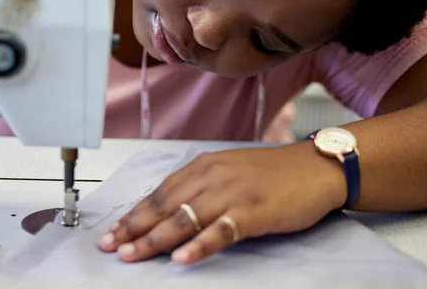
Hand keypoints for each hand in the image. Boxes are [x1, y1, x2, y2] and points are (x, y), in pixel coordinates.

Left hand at [97, 142, 346, 264]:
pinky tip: (181, 258)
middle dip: (134, 228)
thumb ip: (200, 187)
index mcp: (203, 166)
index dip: (135, 214)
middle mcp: (211, 177)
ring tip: (133, 255)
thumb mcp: (229, 171)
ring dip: (155, 239)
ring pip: (185, 219)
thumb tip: (171, 210)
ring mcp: (232, 194)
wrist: (315, 167)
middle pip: (165, 206)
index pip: (160, 193)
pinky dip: (199, 246)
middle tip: (111, 247)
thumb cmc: (272, 172)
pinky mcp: (253, 212)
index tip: (114, 231)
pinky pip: (220, 231)